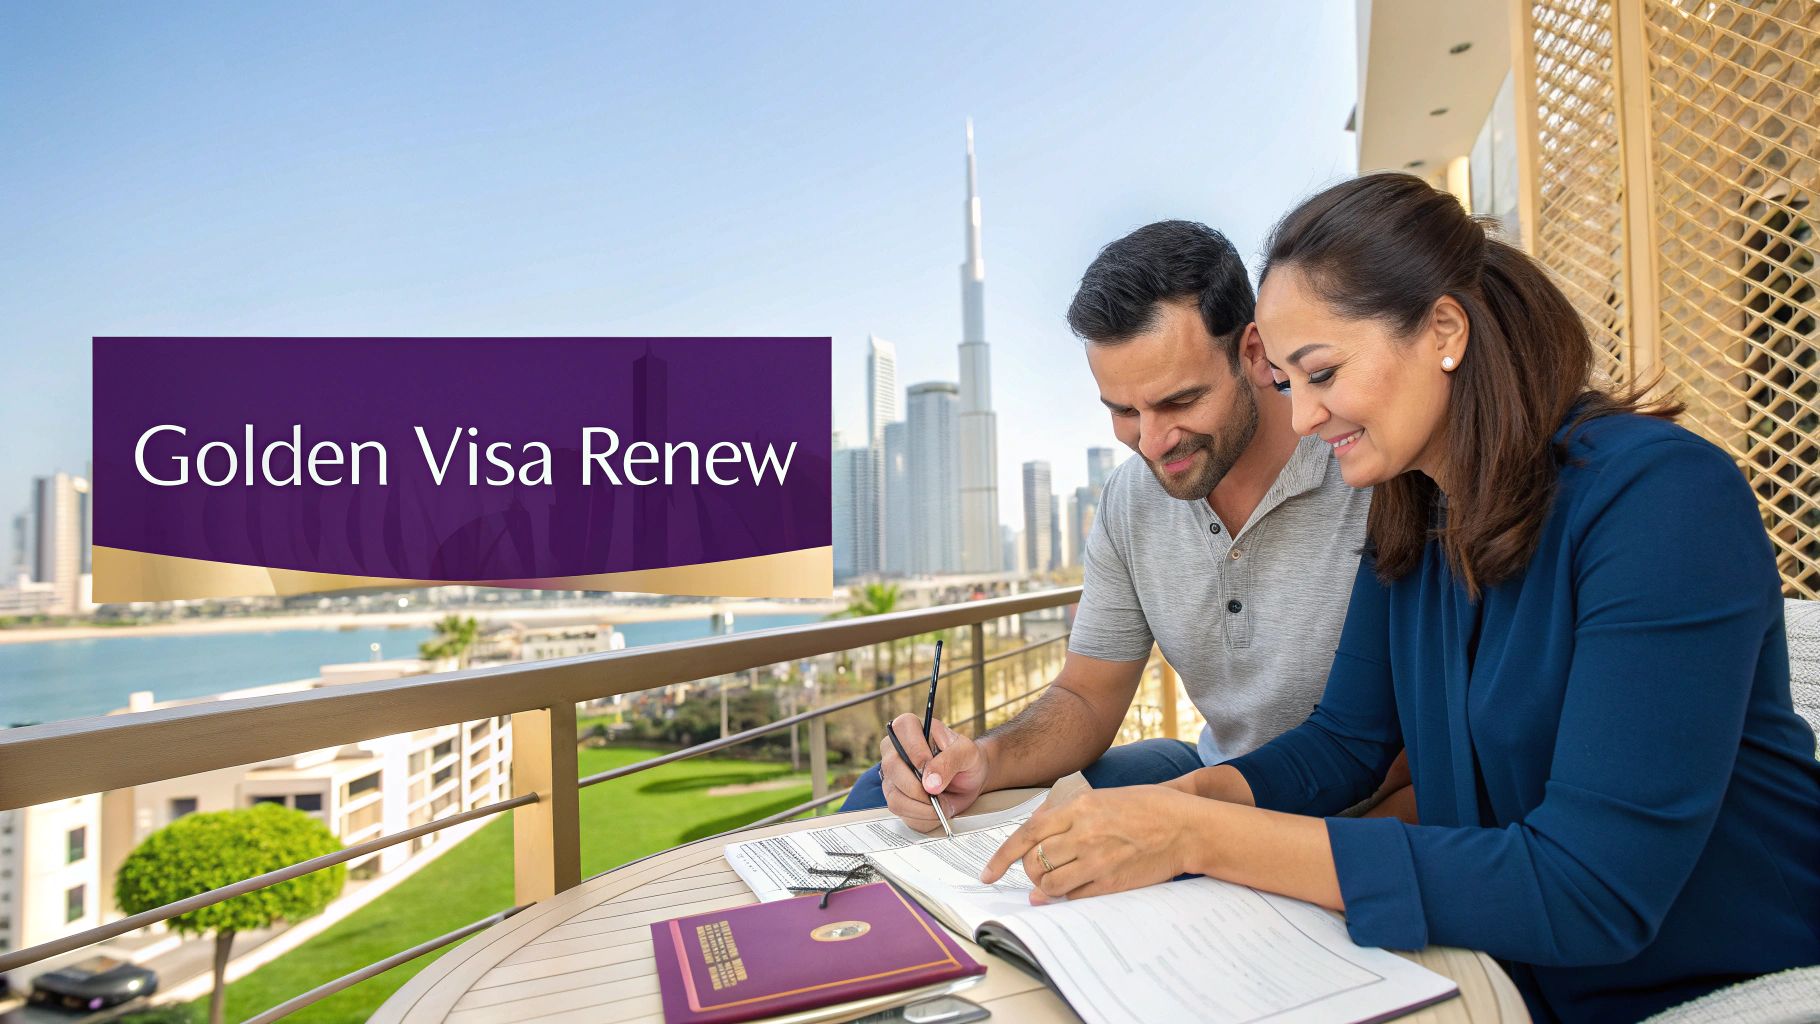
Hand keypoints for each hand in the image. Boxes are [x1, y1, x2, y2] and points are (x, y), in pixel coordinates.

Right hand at [878, 714, 988, 830]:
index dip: (917, 753)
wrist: (969, 779)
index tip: (932, 770)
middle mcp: (894, 749)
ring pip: (893, 793)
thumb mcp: (967, 752)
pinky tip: (933, 808)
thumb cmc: (966, 759)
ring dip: (921, 806)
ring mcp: (891, 774)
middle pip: (892, 767)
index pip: (901, 731)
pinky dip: (920, 815)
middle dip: (918, 787)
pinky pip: (899, 809)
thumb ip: (950, 761)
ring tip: (939, 802)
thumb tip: (930, 782)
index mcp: (909, 727)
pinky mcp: (893, 794)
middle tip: (937, 793)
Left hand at [980, 785, 1210, 902]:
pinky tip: (1065, 893)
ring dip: (1043, 887)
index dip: (1002, 857)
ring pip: (1049, 883)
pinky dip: (1063, 897)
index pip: (1027, 834)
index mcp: (1079, 808)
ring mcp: (1098, 860)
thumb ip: (1067, 814)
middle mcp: (1084, 833)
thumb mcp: (1101, 798)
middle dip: (1026, 871)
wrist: (1184, 827)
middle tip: (1033, 871)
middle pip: (1034, 861)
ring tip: (1050, 882)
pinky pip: (1073, 897)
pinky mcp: (1111, 882)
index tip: (989, 873)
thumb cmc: (1145, 808)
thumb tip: (1037, 835)